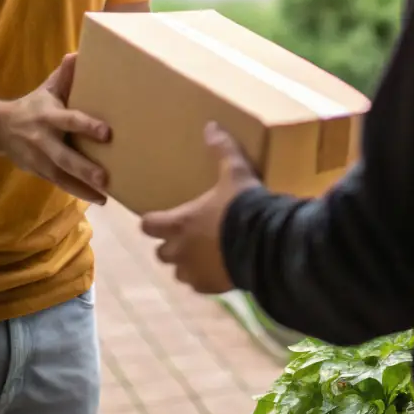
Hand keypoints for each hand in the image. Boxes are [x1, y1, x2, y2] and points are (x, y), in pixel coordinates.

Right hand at [0, 52, 111, 204]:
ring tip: (105, 194)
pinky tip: (98, 199)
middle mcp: (44, 140)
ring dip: (83, 187)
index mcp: (49, 116)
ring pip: (61, 176)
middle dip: (84, 168)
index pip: (70, 120)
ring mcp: (40, 159)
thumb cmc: (35, 104)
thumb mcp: (48, 88)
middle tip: (105, 177)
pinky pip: (60, 184)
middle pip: (64, 157)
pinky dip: (78, 192)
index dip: (87, 126)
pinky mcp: (39, 172)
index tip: (107, 133)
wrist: (0, 128)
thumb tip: (78, 55)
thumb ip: (65, 75)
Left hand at [142, 123, 258, 293]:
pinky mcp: (213, 287)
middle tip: (184, 234)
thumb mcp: (235, 171)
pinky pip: (200, 286)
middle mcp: (181, 251)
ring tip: (202, 253)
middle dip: (169, 244)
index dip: (151, 221)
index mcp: (179, 223)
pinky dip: (205, 278)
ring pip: (179, 273)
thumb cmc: (242, 205)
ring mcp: (196, 272)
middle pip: (160, 253)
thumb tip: (211, 126)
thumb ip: (221, 149)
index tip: (157, 217)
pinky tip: (219, 267)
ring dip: (186, 264)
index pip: (148, 225)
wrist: (265, 243)